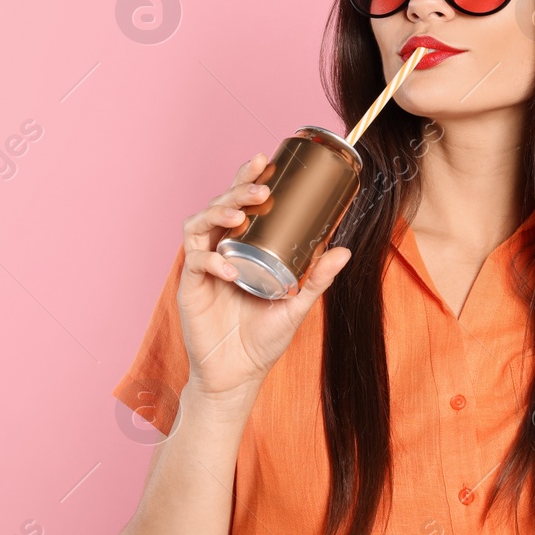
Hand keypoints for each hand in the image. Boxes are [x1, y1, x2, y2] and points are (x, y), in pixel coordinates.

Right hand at [176, 152, 352, 415]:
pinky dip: (211, 262)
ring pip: (199, 225)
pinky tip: (229, 269)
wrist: (238, 375)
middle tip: (261, 188)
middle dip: (237, 190)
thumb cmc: (263, 338)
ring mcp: (202, 267)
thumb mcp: (296, 304)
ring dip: (218, 213)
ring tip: (240, 215)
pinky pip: (194, 264)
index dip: (248, 178)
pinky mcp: (189, 288)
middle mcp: (219, 249)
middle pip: (219, 206)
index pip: (241, 202)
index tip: (264, 160)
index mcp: (242, 246)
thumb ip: (317, 279)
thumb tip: (345, 250)